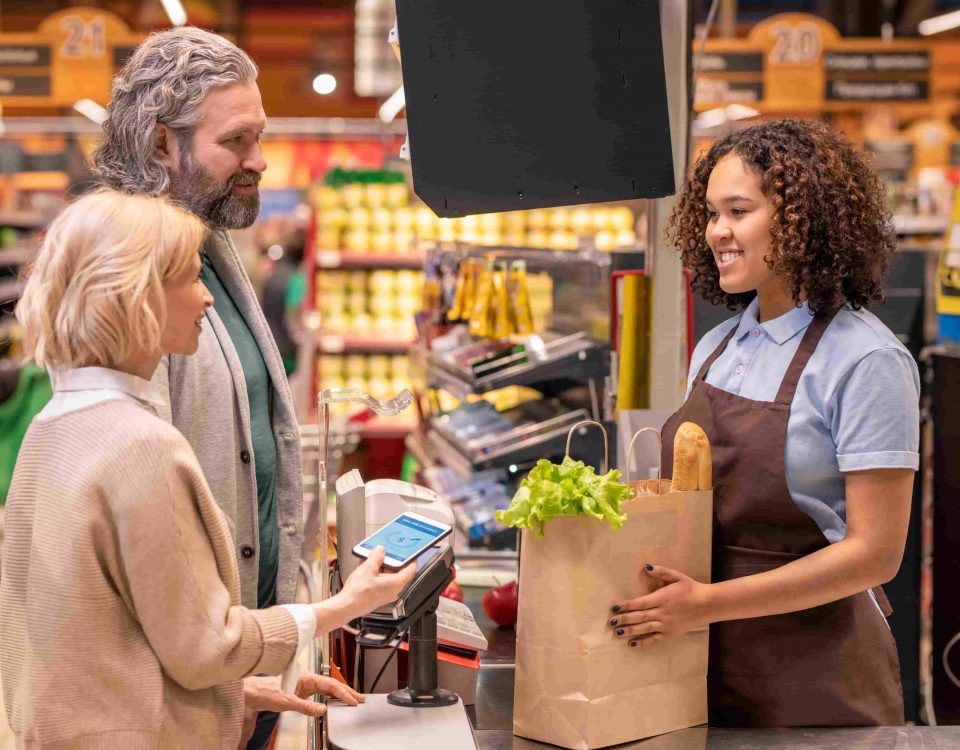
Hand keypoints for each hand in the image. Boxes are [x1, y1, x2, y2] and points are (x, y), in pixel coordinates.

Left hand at [242, 672, 363, 718]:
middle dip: (347, 692)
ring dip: (340, 694)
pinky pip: (321, 693)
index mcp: (307, 677)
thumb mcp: (287, 702)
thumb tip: (323, 710)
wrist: (252, 693)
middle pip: (332, 685)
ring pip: (328, 689)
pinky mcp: (302, 691)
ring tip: (353, 699)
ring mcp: (305, 685)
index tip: (353, 700)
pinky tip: (335, 702)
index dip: (343, 692)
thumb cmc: (265, 691)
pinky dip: (331, 697)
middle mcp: (308, 679)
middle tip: (361, 699)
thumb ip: (306, 707)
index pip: (330, 684)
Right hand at [339, 546, 416, 619]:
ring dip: (381, 567)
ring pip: (387, 577)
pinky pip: (380, 583)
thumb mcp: (367, 568)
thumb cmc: (358, 593)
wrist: (347, 607)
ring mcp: (385, 595)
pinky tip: (366, 569)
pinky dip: (376, 575)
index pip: (410, 570)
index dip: (410, 560)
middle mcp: (393, 591)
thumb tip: (380, 551)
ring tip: (371, 559)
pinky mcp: (377, 597)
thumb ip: (376, 557)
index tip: (409, 553)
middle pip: (397, 572)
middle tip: (384, 553)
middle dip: (390, 562)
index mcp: (396, 583)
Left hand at [607, 564, 710, 646]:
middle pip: (640, 617)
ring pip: (645, 629)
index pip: (640, 603)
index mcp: (662, 598)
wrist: (707, 605)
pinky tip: (632, 644)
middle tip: (610, 622)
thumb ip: (661, 571)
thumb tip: (646, 565)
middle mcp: (662, 613)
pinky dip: (644, 642)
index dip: (627, 605)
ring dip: (630, 631)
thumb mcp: (677, 576)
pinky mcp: (670, 634)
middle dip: (624, 619)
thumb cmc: (690, 589)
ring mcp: (666, 625)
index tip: (615, 607)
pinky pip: (655, 639)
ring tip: (617, 633)